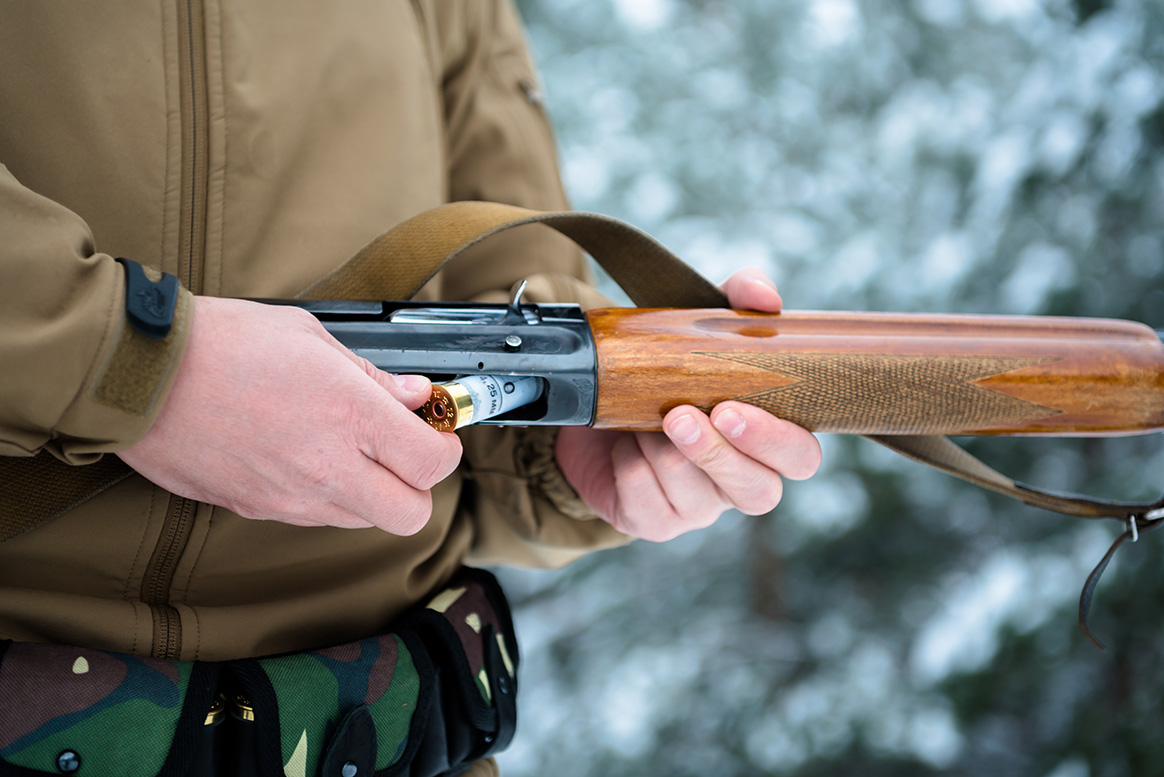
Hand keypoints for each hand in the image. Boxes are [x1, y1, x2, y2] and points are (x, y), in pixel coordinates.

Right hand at [117, 297, 461, 533]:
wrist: (140, 376)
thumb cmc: (221, 343)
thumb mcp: (310, 338)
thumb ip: (373, 376)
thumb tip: (416, 396)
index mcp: (349, 414)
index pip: (433, 463)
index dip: (444, 447)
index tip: (433, 427)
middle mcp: (327, 466)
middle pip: (410, 514)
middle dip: (416, 485)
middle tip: (399, 448)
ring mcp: (291, 497)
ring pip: (363, 520)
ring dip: (370, 492)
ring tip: (343, 446)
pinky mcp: (258, 511)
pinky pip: (314, 518)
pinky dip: (325, 496)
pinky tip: (303, 456)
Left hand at [554, 268, 820, 541]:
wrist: (601, 404)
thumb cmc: (670, 370)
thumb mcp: (702, 326)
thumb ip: (739, 300)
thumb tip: (764, 296)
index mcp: (767, 441)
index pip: (800, 457)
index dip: (774, 441)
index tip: (732, 409)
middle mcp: (742, 479)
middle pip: (757, 492)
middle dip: (717, 454)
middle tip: (679, 416)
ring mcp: (700, 508)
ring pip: (696, 498)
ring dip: (662, 453)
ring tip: (640, 421)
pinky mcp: (656, 522)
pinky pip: (649, 507)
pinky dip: (631, 471)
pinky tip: (624, 446)